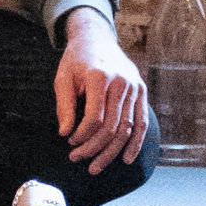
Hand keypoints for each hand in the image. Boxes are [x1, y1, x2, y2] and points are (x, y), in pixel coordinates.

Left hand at [55, 8, 152, 175]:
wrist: (97, 38)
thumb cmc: (76, 60)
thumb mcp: (63, 78)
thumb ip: (65, 106)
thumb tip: (65, 133)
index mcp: (100, 77)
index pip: (94, 118)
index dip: (82, 136)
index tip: (70, 143)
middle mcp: (122, 82)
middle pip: (112, 127)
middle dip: (94, 148)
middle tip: (78, 160)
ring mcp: (135, 87)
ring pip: (127, 128)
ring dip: (112, 152)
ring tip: (96, 167)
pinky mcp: (142, 91)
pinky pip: (141, 122)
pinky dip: (136, 143)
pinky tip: (127, 159)